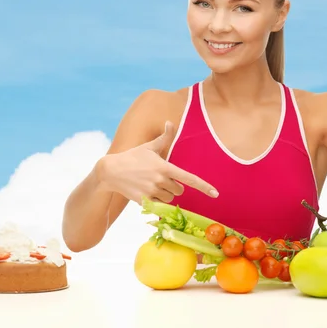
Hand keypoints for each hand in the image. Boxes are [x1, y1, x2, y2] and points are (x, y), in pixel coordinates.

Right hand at [99, 121, 218, 203]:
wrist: (111, 171)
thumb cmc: (132, 157)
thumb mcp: (149, 147)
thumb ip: (164, 137)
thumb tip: (170, 122)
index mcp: (164, 166)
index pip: (189, 178)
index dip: (204, 187)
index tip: (216, 193)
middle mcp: (160, 180)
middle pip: (179, 190)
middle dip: (174, 186)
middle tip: (161, 178)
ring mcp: (152, 191)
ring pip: (169, 199)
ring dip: (165, 194)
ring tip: (152, 184)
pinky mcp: (144, 201)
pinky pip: (159, 205)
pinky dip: (156, 201)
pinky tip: (146, 191)